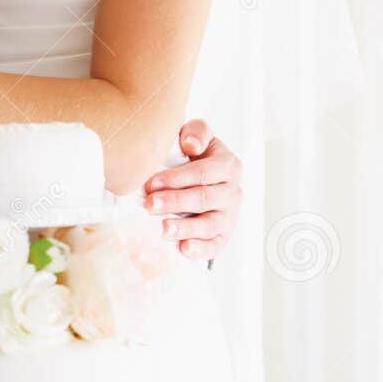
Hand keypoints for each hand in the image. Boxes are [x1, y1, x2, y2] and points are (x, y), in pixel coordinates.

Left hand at [142, 119, 242, 262]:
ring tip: (164, 228)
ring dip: (186, 228)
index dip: (177, 178)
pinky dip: (200, 249)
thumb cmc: (196, 157)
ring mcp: (229, 216)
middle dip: (175, 202)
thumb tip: (191, 144)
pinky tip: (184, 248)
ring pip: (210, 224)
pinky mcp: (223, 236)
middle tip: (150, 205)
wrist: (206, 178)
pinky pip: (215, 246)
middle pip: (204, 199)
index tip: (152, 183)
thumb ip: (197, 132)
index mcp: (228, 166)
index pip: (203, 173)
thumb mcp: (197, 137)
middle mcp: (232, 192)